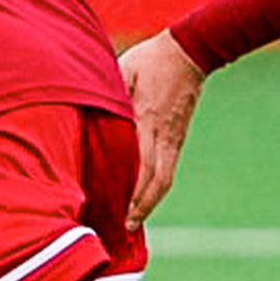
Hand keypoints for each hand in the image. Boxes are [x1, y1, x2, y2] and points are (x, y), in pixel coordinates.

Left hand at [119, 31, 208, 223]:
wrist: (188, 52)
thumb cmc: (148, 60)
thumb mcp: (120, 71)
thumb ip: (108, 96)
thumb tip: (91, 117)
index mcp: (146, 119)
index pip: (140, 165)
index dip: (131, 192)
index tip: (118, 211)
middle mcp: (164, 135)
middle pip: (156, 181)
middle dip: (141, 208)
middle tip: (124, 228)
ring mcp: (174, 138)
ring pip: (164, 179)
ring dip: (149, 203)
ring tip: (132, 221)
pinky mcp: (178, 137)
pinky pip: (168, 169)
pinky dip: (156, 188)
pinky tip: (144, 198)